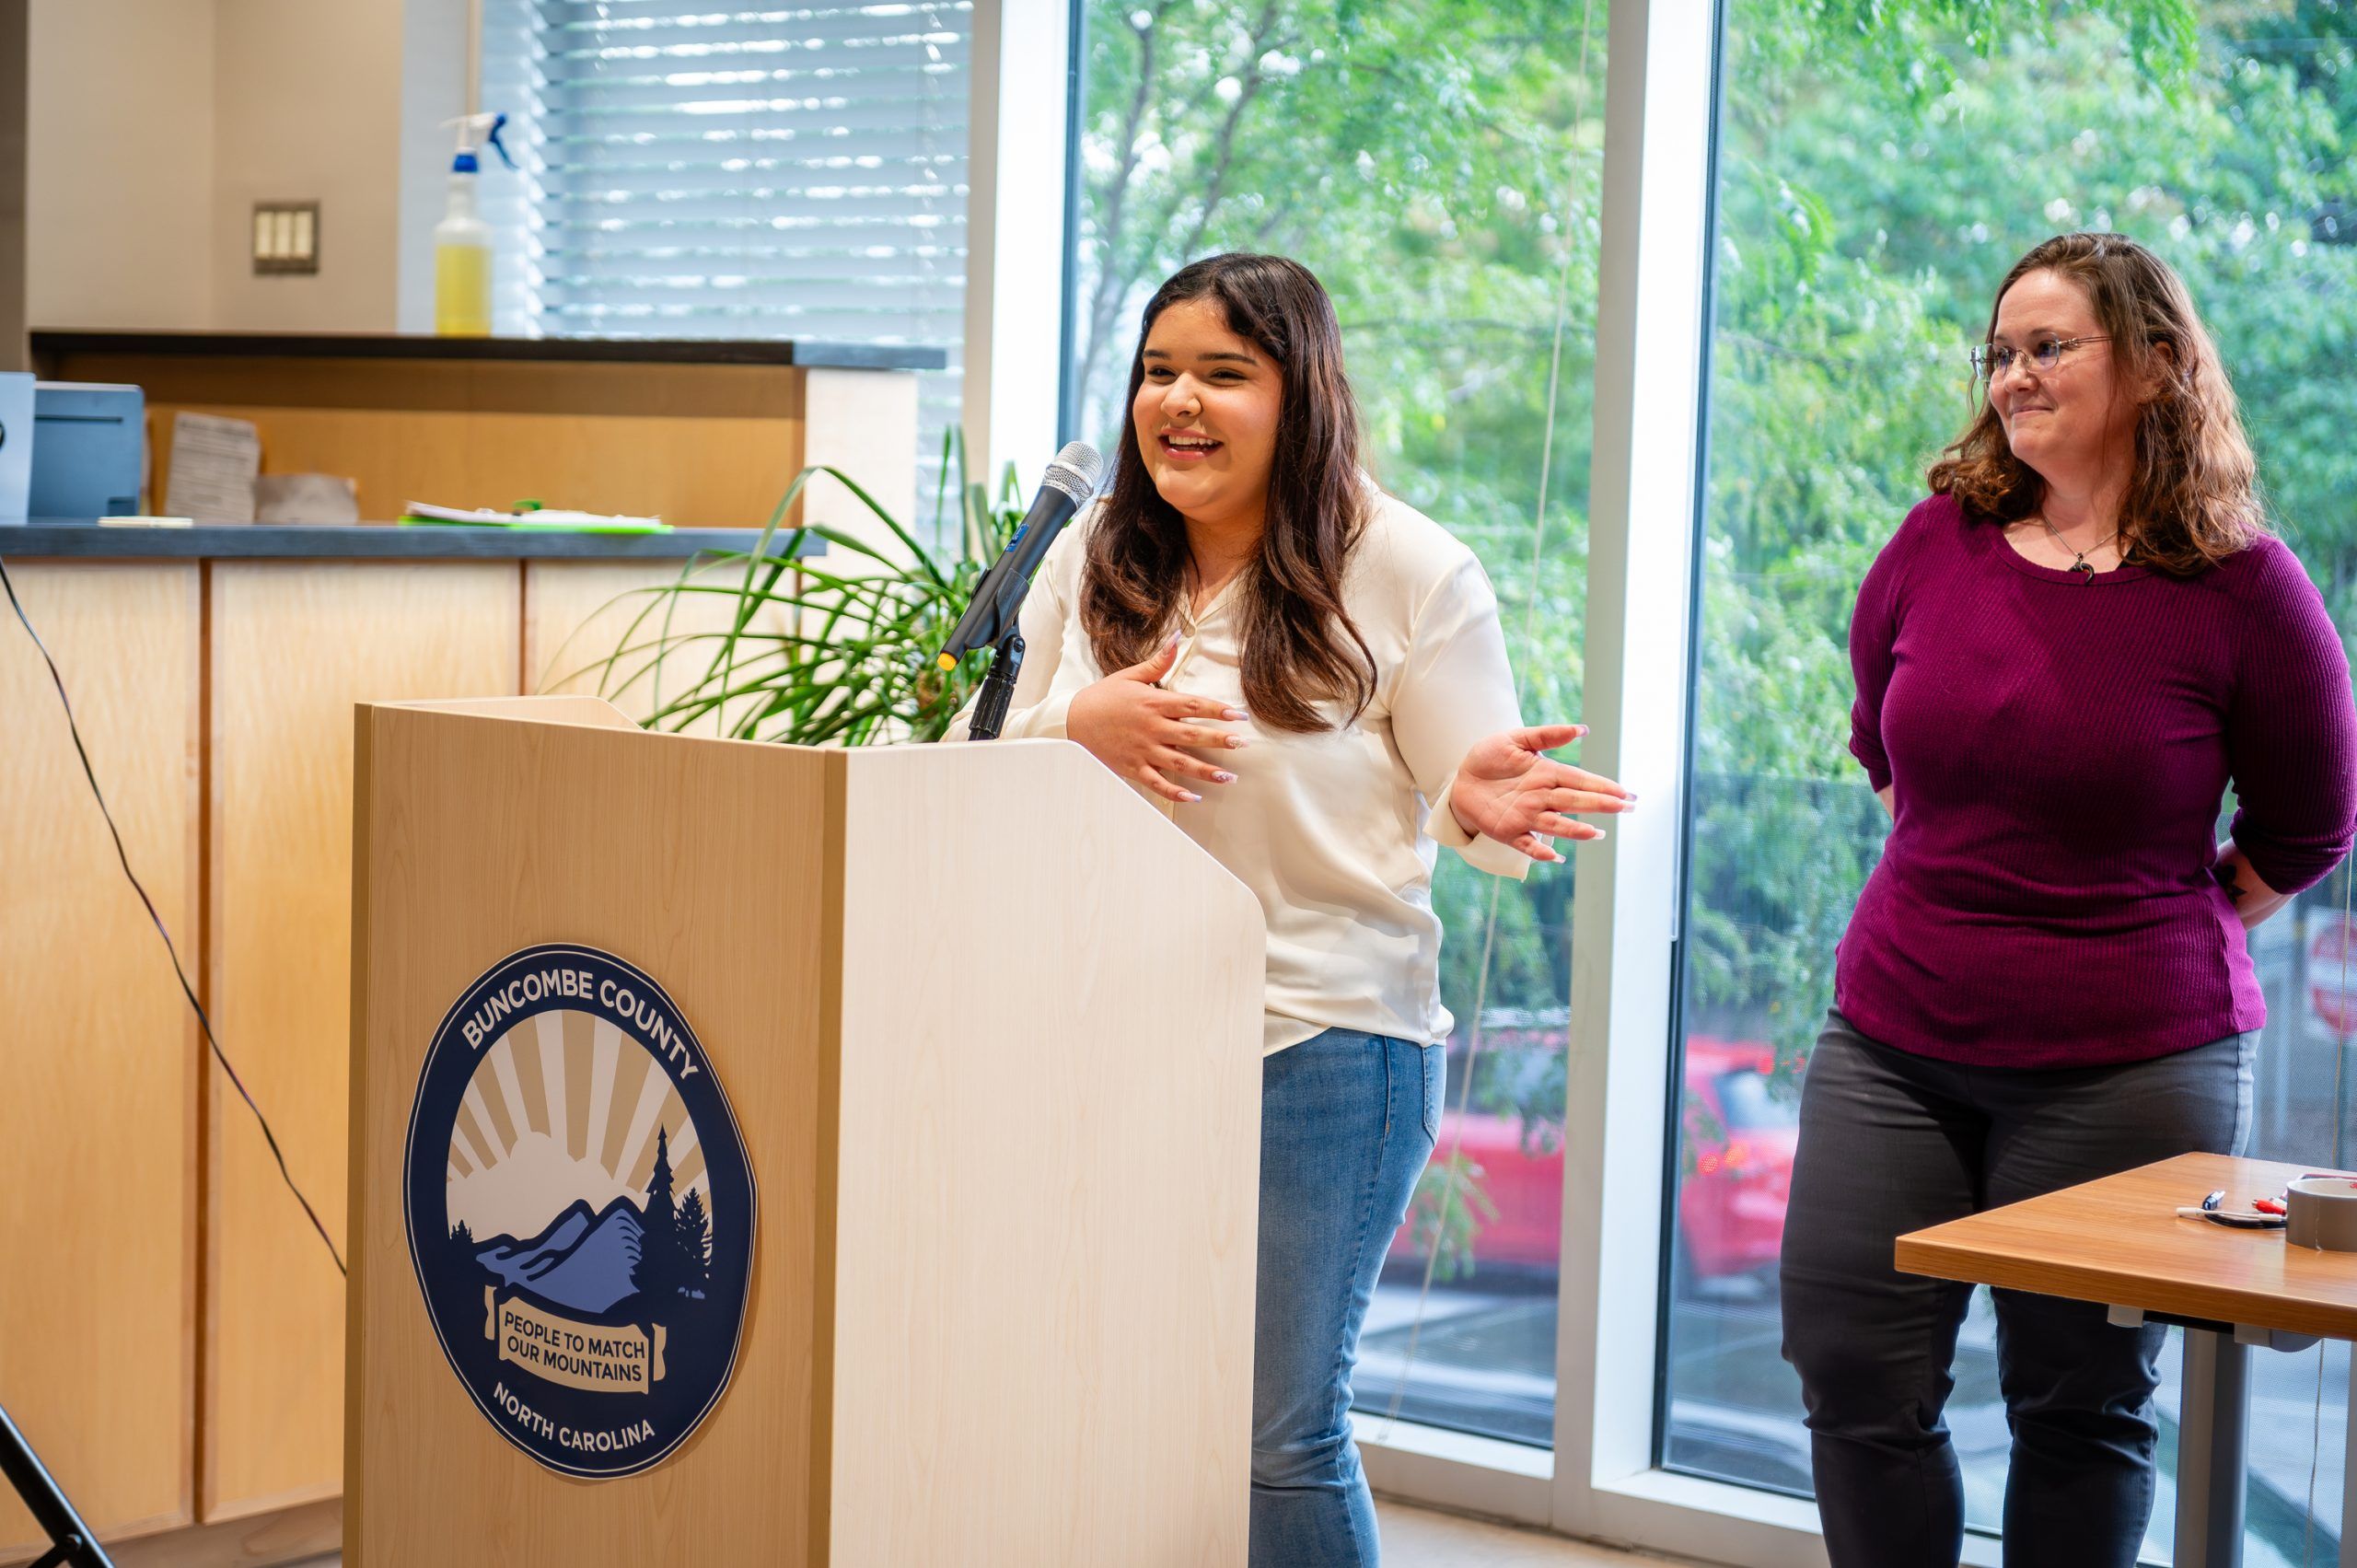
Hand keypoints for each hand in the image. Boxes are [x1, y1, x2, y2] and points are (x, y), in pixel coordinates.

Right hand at [1066, 634, 1249, 804]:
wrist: (1070, 721)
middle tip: (1243, 743)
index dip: (1219, 710)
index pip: (1193, 706)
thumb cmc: (1103, 697)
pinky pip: (1157, 784)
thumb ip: (1159, 661)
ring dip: (1206, 771)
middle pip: (1193, 736)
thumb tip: (1178, 636)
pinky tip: (1194, 798)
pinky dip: (1175, 793)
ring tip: (1229, 777)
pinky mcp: (1133, 768)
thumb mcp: (1130, 675)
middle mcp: (1152, 728)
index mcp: (1154, 703)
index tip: (1240, 715)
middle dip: (1220, 740)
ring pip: (1180, 763)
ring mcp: (1143, 751)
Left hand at [1446, 724, 1632, 863]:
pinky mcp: (1508, 831)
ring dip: (1574, 830)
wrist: (1459, 777)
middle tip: (1626, 809)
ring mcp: (1526, 816)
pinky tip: (1555, 858)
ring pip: (1555, 824)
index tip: (1625, 792)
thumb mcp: (1516, 739)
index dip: (1602, 786)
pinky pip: (1526, 844)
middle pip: (1574, 802)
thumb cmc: (1489, 758)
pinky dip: (1539, 851)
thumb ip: (1547, 735)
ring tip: (1595, 834)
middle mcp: (1541, 797)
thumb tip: (1582, 729)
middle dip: (1600, 805)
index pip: (1580, 780)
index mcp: (1546, 774)